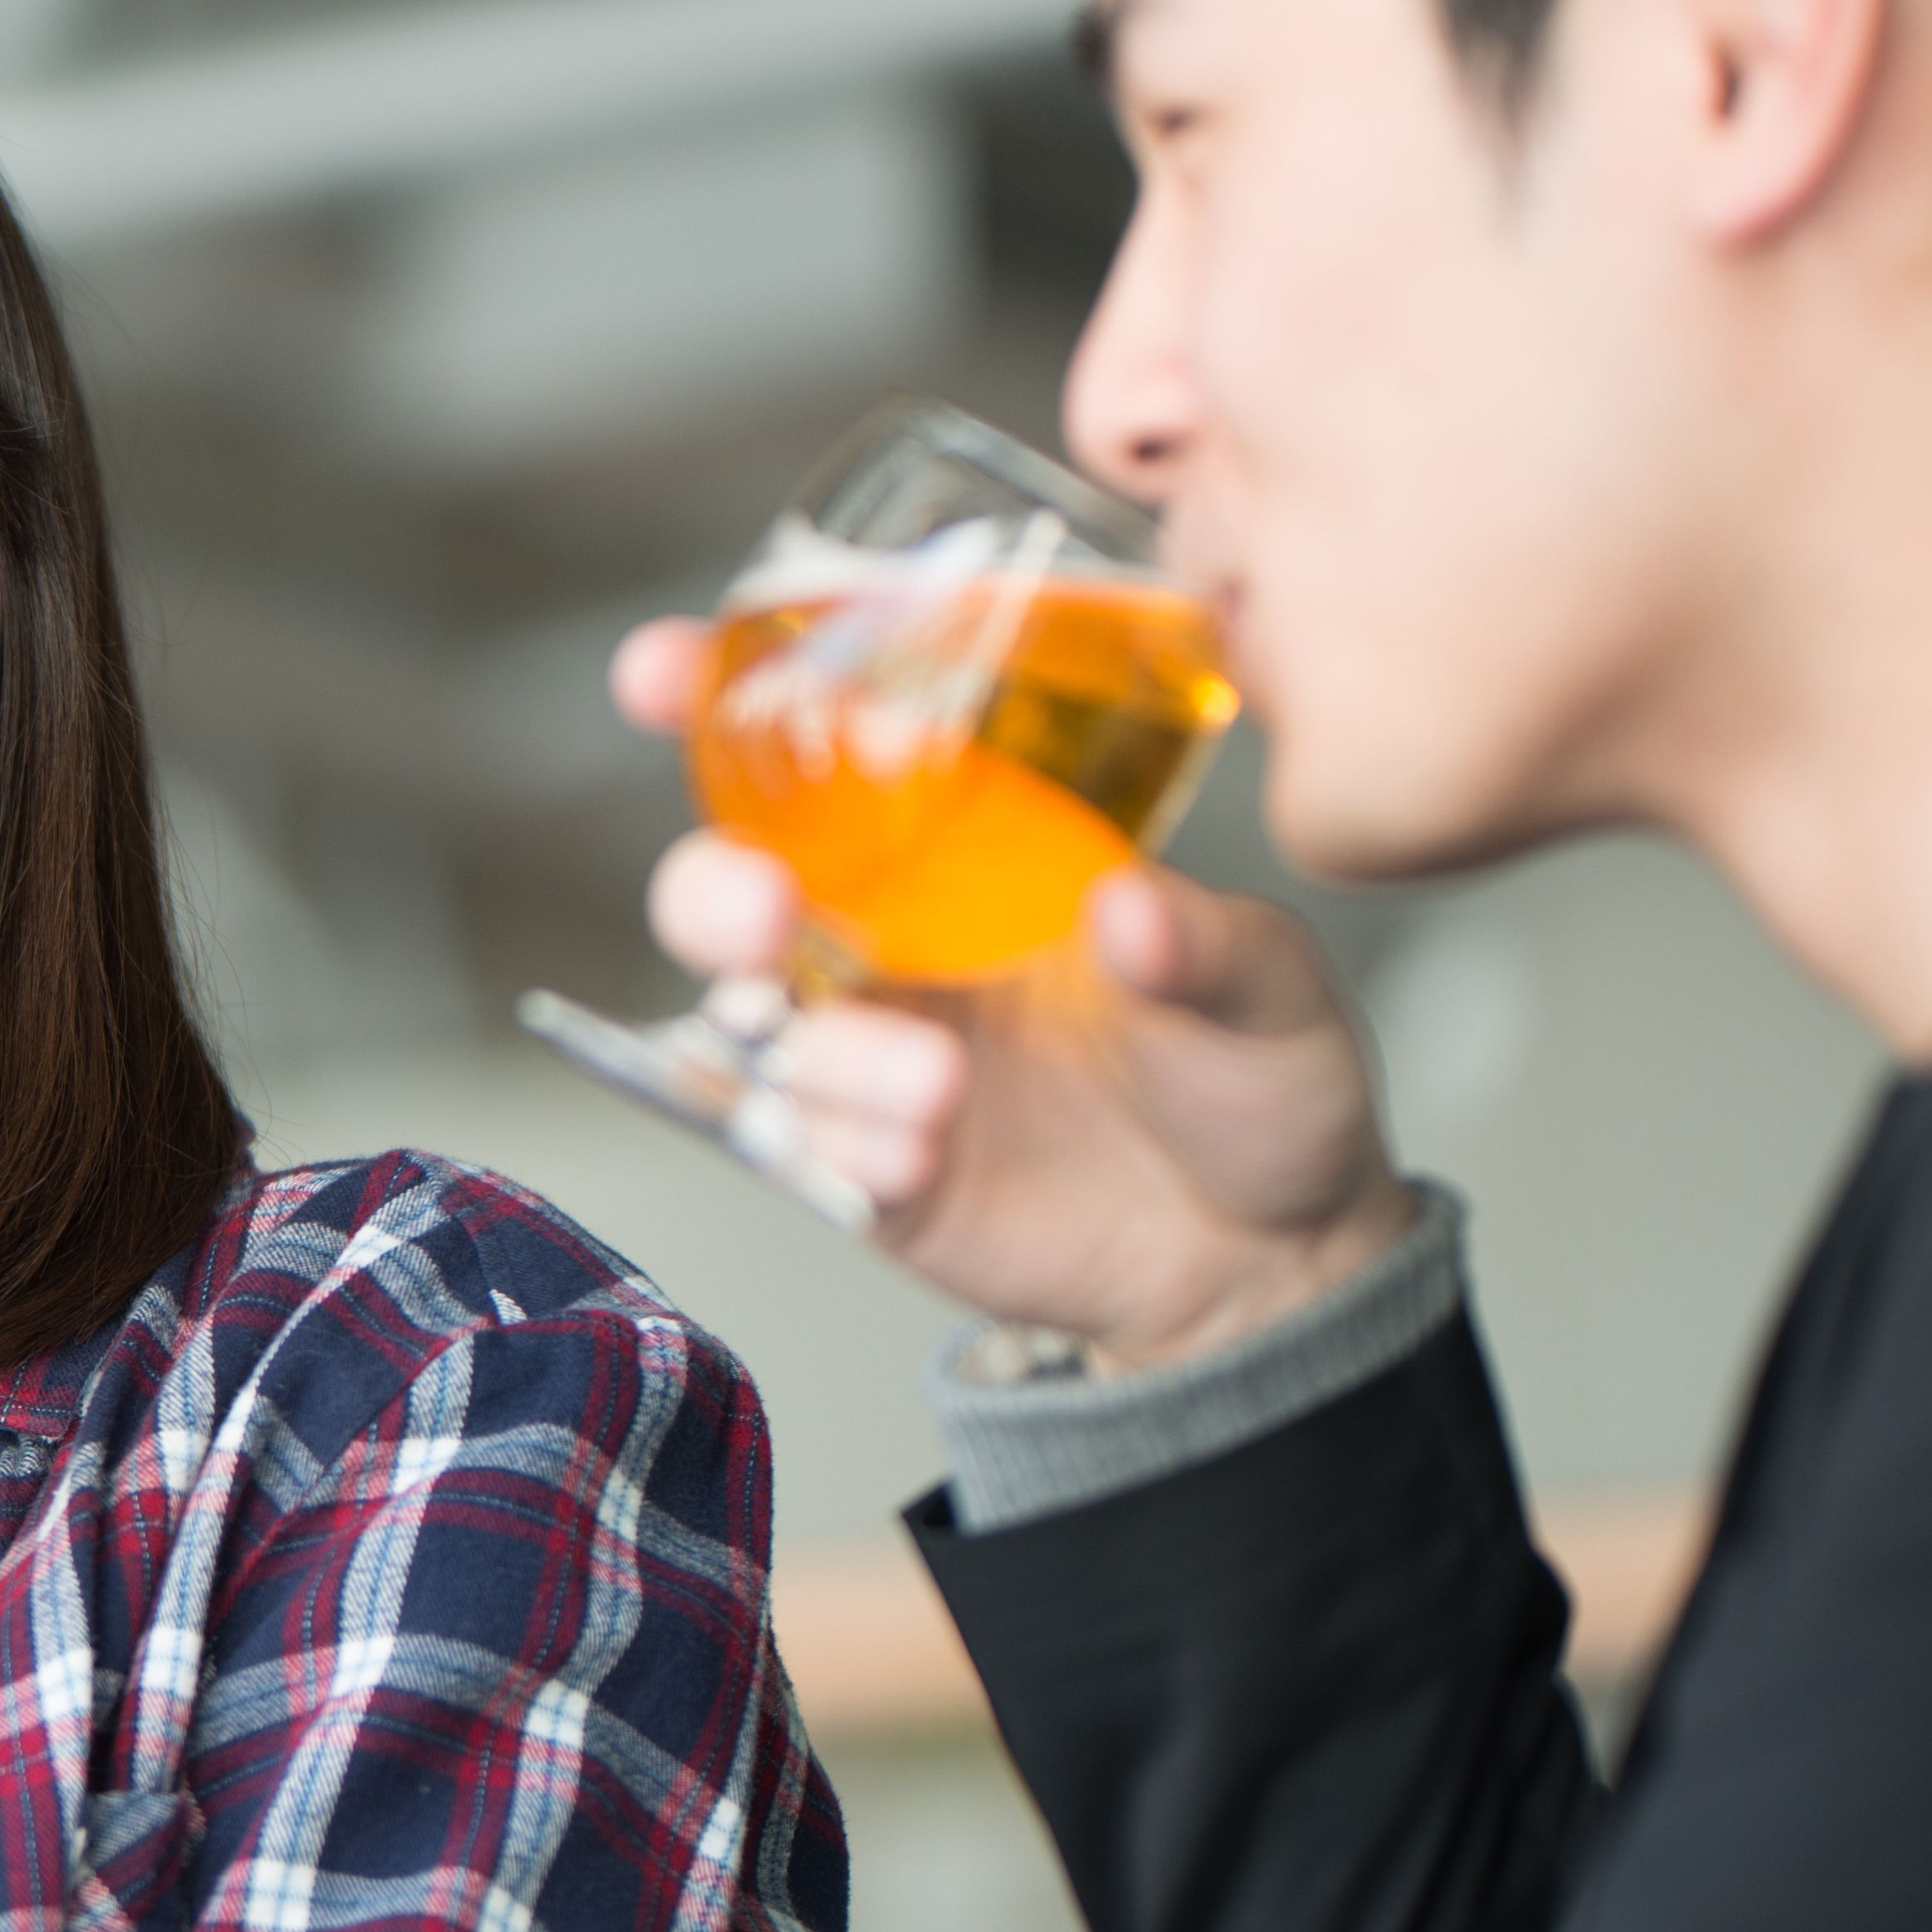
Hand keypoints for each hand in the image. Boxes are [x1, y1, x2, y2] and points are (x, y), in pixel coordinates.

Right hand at [613, 616, 1412, 1373]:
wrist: (1269, 1260)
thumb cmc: (1254, 1080)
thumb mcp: (1267, 986)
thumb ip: (1202, 945)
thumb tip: (1132, 907)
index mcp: (964, 850)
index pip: (818, 753)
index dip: (716, 699)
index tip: (662, 671)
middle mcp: (891, 943)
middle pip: (728, 892)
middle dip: (716, 892)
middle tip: (770, 912)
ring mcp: (871, 1060)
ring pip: (753, 1031)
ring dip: (822, 1052)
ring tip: (935, 1087)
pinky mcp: (871, 1171)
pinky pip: (800, 1150)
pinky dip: (842, 1146)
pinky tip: (919, 1155)